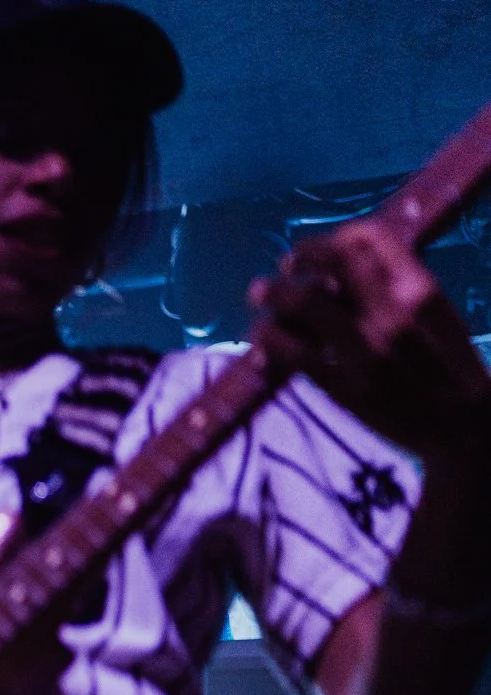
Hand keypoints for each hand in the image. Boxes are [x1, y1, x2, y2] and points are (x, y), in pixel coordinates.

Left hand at [251, 220, 490, 461]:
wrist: (463, 427)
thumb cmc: (447, 365)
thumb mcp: (435, 315)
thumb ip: (394, 290)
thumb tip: (342, 265)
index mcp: (421, 290)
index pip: (369, 239)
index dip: (333, 239)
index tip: (318, 253)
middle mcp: (393, 314)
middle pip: (331, 263)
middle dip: (301, 258)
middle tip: (286, 266)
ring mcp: (365, 351)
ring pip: (304, 303)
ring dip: (275, 293)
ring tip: (260, 293)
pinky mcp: (342, 387)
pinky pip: (292, 353)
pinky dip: (269, 337)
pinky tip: (264, 336)